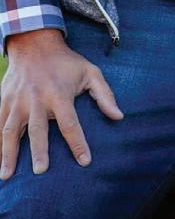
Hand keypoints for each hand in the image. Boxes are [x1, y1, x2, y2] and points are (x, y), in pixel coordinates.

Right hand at [0, 29, 123, 178]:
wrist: (34, 43)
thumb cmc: (65, 62)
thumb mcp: (89, 71)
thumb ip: (104, 94)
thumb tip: (119, 116)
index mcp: (59, 93)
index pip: (70, 122)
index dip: (78, 143)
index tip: (85, 161)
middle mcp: (37, 98)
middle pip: (37, 128)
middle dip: (39, 149)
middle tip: (40, 171)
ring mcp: (18, 100)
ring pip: (11, 129)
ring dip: (9, 153)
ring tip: (6, 176)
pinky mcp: (4, 100)